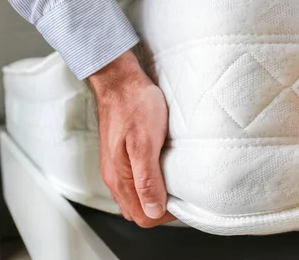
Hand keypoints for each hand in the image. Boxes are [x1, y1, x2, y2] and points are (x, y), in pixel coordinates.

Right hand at [89, 51, 175, 227]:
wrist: (120, 81)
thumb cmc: (134, 105)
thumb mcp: (145, 142)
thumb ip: (147, 179)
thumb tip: (154, 210)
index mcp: (121, 177)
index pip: (144, 217)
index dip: (165, 215)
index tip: (183, 201)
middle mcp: (115, 176)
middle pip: (138, 211)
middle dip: (160, 210)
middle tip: (182, 194)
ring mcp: (116, 167)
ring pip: (135, 198)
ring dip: (154, 197)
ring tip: (174, 183)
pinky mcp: (120, 156)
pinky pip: (134, 182)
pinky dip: (148, 184)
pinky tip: (162, 170)